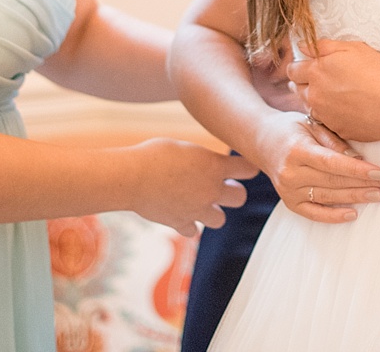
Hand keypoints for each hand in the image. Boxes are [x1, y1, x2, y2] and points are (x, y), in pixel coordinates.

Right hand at [125, 139, 257, 236]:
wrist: (132, 177)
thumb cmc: (155, 155)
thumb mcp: (185, 148)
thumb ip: (201, 159)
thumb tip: (206, 163)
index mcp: (215, 166)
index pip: (247, 169)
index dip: (247, 167)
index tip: (244, 167)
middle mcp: (211, 190)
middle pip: (239, 197)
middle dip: (233, 192)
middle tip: (221, 186)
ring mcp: (197, 209)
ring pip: (219, 219)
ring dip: (212, 212)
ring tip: (200, 202)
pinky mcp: (180, 223)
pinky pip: (192, 231)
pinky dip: (188, 224)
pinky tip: (180, 213)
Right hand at [253, 109, 379, 224]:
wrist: (262, 142)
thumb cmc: (292, 129)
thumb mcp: (311, 124)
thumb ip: (333, 140)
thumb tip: (358, 158)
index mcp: (297, 150)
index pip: (333, 163)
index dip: (359, 169)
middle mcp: (291, 173)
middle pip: (334, 181)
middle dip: (364, 182)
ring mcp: (288, 191)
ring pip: (328, 197)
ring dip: (355, 197)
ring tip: (378, 195)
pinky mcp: (289, 202)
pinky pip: (314, 213)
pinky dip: (334, 216)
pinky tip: (354, 213)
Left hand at [285, 39, 379, 142]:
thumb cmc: (378, 73)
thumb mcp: (353, 48)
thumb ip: (324, 46)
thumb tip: (303, 46)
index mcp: (316, 72)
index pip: (293, 70)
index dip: (300, 66)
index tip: (309, 65)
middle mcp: (315, 95)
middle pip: (298, 89)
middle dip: (306, 83)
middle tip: (325, 79)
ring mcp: (325, 115)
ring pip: (311, 106)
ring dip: (317, 99)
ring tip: (338, 94)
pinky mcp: (336, 130)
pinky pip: (327, 121)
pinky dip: (332, 114)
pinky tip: (348, 108)